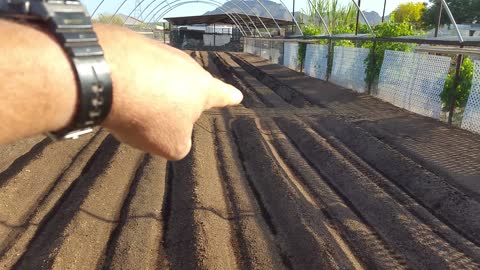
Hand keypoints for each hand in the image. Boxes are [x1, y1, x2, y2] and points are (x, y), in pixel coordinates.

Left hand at [95, 24, 242, 159]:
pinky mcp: (132, 44)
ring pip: (157, 78)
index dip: (229, 98)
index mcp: (201, 89)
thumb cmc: (148, 115)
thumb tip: (174, 133)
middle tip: (157, 116)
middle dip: (173, 101)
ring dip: (148, 92)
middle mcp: (185, 65)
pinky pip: (134, 69)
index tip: (238, 96)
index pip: (221, 95)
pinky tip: (114, 91)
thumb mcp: (171, 145)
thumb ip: (180, 143)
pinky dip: (127, 81)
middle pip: (184, 86)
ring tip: (131, 106)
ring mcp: (159, 51)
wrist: (106, 76)